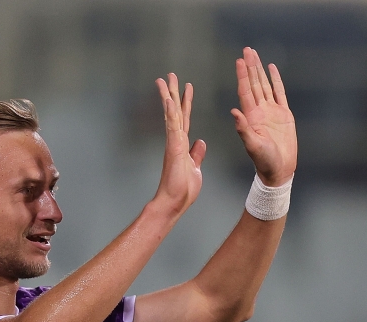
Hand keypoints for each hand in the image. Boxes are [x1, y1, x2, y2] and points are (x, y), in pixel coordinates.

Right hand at [154, 73, 206, 213]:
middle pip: (175, 111)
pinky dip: (170, 113)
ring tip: (165, 79)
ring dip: (168, 96)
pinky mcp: (173, 147)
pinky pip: (172, 127)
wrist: (176, 201)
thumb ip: (196, 154)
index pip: (185, 118)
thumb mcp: (195, 168)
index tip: (186, 87)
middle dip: (173, 92)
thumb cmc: (183, 189)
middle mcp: (176, 139)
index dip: (186, 102)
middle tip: (170, 75)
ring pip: (171, 114)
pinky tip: (168, 100)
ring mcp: (173, 142)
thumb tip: (200, 142)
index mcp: (182, 143)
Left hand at [231, 48, 296, 186]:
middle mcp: (260, 111)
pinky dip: (276, 80)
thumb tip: (234, 112)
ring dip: (260, 70)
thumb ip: (243, 129)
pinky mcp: (284, 115)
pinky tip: (272, 69)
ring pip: (265, 85)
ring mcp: (272, 111)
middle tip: (247, 50)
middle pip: (254, 84)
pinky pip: (280, 93)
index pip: (245, 91)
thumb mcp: (252, 146)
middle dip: (250, 67)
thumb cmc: (264, 161)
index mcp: (251, 116)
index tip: (239, 61)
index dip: (242, 75)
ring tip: (255, 54)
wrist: (279, 170)